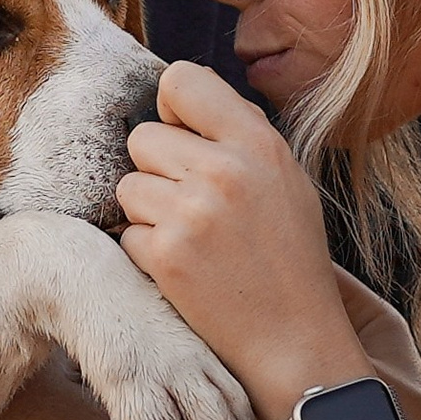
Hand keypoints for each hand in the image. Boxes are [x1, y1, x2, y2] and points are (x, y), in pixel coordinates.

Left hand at [119, 62, 358, 418]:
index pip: (182, 80)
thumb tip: (180, 97)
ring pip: (128, 186)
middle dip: (158, 170)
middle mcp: (224, 171)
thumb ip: (238, 135)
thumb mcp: (286, 180)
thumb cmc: (289, 257)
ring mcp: (192, 214)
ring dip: (148, 212)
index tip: (184, 137)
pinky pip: (126, 232)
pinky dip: (147, 250)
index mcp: (259, 143)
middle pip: (143, 138)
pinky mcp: (166, 256)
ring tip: (192, 237)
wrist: (294, 339)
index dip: (173, 109)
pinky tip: (185, 268)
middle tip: (192, 204)